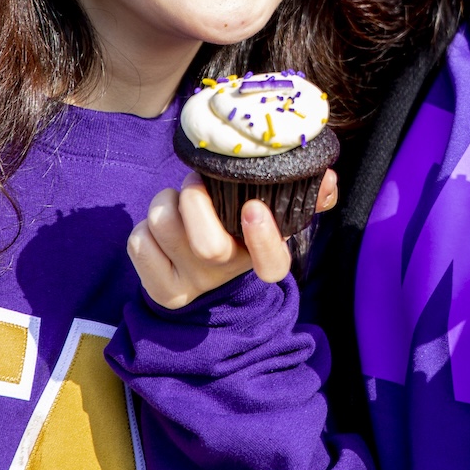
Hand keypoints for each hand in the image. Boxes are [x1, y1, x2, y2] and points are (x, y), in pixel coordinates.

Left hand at [127, 169, 337, 309]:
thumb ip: (307, 197)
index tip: (253, 208)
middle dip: (194, 200)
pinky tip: (161, 228)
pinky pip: (139, 243)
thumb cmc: (237, 233)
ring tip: (178, 201)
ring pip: (165, 229)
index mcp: (260, 259)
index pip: (272, 265)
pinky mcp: (159, 290)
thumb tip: (330, 179)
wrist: (200, 279)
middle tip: (196, 182)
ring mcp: (191, 287)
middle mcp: (226, 276)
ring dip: (166, 201)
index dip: (263, 238)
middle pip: (207, 245)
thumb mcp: (272, 219)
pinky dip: (145, 226)